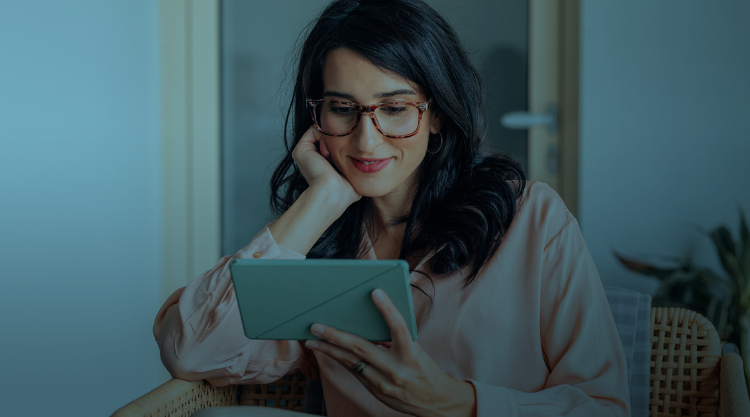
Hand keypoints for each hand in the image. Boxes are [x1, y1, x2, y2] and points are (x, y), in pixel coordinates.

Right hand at [292, 125, 361, 210]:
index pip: (333, 145)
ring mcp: (305, 154)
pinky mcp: (300, 150)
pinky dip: (324, 135)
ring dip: (331, 138)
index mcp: (321, 165)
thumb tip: (369, 162)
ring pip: (322, 132)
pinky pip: (314, 130)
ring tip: (333, 155)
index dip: (343, 144)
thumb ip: (357, 167)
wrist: (332, 194)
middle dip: (337, 140)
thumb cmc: (345, 192)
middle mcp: (311, 159)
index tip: (348, 156)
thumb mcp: (353, 176)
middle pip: (327, 137)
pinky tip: (328, 152)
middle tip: (340, 154)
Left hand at [305, 289, 476, 416]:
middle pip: (362, 348)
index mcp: (411, 355)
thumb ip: (396, 338)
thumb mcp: (417, 351)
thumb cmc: (425, 369)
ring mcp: (383, 383)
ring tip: (312, 340)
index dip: (387, 310)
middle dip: (335, 336)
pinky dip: (340, 359)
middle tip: (316, 326)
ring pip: (350, 363)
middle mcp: (396, 370)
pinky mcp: (375, 391)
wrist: (435, 402)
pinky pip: (354, 372)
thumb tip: (371, 320)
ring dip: (329, 350)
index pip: (399, 328)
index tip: (375, 292)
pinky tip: (327, 351)